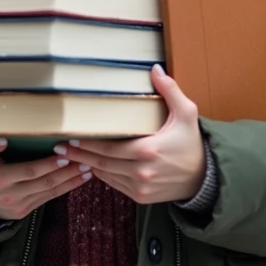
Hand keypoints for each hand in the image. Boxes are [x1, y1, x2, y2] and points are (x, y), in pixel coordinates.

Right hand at [0, 136, 91, 220]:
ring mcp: (19, 205)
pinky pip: (48, 198)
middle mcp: (10, 194)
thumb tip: (4, 140)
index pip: (28, 171)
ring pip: (49, 192)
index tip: (64, 155)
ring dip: (71, 181)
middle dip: (66, 172)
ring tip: (88, 168)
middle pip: (43, 183)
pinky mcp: (25, 211)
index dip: (47, 165)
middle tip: (85, 160)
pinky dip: (66, 188)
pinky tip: (80, 179)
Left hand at [58, 65, 204, 204]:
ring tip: (71, 156)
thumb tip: (155, 68)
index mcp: (148, 150)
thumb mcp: (186, 113)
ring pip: (105, 176)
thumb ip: (170, 90)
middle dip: (79, 155)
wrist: (204, 177)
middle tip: (60, 147)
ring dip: (88, 165)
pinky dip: (103, 176)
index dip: (87, 143)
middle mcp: (142, 172)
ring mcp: (140, 187)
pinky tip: (92, 166)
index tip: (71, 136)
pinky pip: (115, 185)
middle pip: (101, 163)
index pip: (108, 148)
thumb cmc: (192, 143)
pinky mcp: (141, 197)